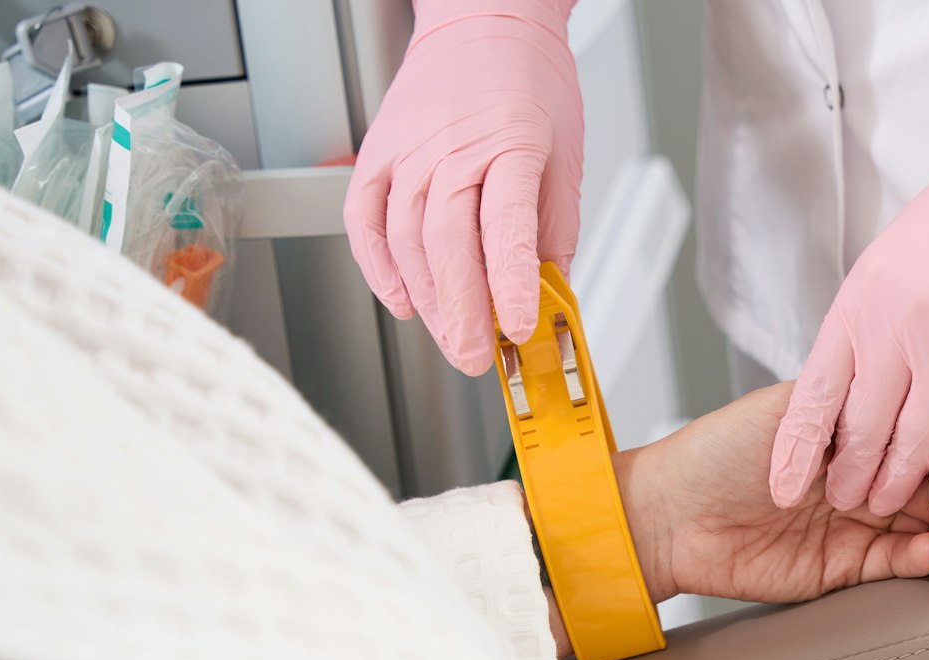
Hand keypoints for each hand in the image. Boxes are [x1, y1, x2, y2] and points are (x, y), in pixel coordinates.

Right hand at [343, 0, 582, 374]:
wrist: (482, 21)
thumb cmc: (528, 85)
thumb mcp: (563, 157)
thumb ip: (554, 233)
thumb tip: (549, 299)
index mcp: (510, 143)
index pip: (505, 226)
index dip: (509, 284)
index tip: (516, 329)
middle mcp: (450, 147)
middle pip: (447, 242)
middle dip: (462, 312)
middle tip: (477, 356)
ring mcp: (407, 151)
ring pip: (406, 241)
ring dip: (428, 302)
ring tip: (452, 339)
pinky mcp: (377, 156)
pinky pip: (365, 223)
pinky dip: (380, 270)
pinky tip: (403, 302)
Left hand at [619, 384, 928, 606]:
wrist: (669, 512)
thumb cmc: (720, 450)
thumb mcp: (792, 411)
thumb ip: (856, 413)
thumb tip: (920, 418)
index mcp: (860, 434)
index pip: (928, 444)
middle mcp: (865, 478)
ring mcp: (856, 525)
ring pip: (927, 534)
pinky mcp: (841, 569)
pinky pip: (893, 567)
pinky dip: (918, 562)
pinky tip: (928, 555)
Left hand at [768, 46, 928, 516]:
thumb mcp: (889, 266)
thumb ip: (867, 327)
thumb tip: (844, 393)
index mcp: (862, 300)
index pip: (815, 392)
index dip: (797, 448)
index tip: (782, 486)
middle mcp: (900, 322)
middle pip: (864, 426)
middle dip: (851, 474)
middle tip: (843, 499)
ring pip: (919, 438)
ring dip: (901, 481)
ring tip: (887, 500)